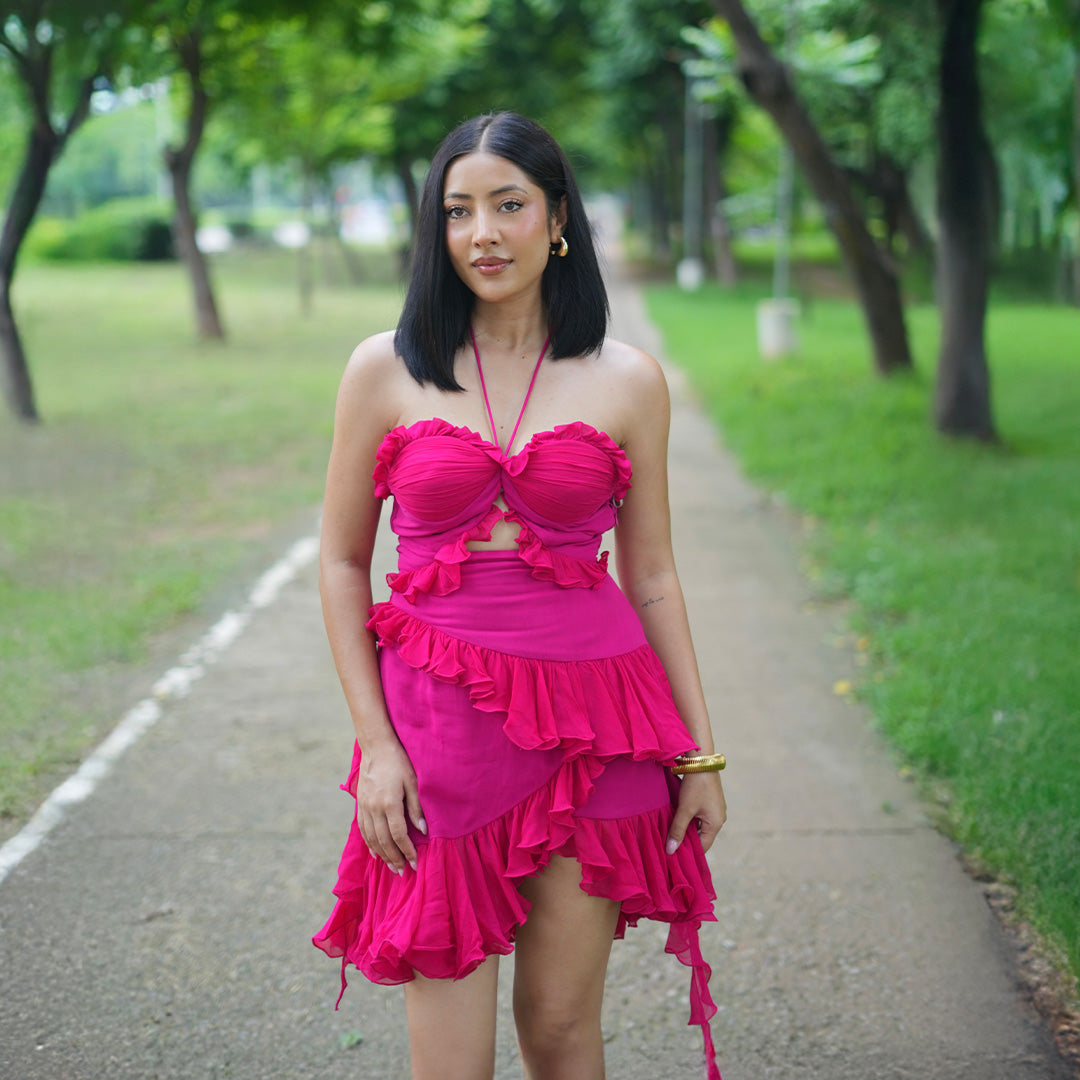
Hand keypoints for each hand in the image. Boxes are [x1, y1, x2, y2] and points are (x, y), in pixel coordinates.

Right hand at [355, 738, 426, 874]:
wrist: (376, 747)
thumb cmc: (399, 762)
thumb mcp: (413, 782)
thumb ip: (416, 807)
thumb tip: (423, 830)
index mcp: (389, 803)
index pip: (398, 834)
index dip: (407, 850)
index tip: (415, 862)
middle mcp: (374, 808)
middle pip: (384, 840)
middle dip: (394, 858)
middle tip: (403, 872)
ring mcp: (364, 807)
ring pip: (372, 838)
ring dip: (382, 855)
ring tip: (391, 867)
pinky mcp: (360, 805)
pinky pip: (363, 830)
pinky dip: (369, 844)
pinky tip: (376, 853)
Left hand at [666, 771, 726, 854]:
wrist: (701, 760)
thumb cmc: (695, 785)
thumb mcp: (685, 809)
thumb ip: (678, 830)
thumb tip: (670, 851)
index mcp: (716, 824)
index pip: (703, 847)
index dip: (688, 851)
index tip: (673, 855)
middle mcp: (718, 819)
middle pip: (700, 837)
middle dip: (685, 840)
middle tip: (669, 845)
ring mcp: (714, 810)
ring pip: (698, 826)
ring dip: (686, 828)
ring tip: (670, 833)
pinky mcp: (709, 802)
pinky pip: (698, 817)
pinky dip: (688, 819)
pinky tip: (676, 819)